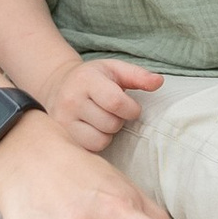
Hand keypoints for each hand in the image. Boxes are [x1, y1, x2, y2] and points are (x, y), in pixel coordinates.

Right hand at [48, 56, 163, 152]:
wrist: (58, 86)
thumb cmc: (93, 78)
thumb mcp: (115, 69)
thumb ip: (138, 75)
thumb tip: (159, 81)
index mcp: (86, 80)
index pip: (116, 102)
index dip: (131, 109)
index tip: (132, 107)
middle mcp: (71, 100)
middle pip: (111, 124)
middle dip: (119, 120)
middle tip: (112, 111)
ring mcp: (63, 121)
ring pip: (101, 140)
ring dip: (108, 133)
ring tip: (101, 119)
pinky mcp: (62, 136)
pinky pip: (90, 149)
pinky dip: (97, 141)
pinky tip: (92, 128)